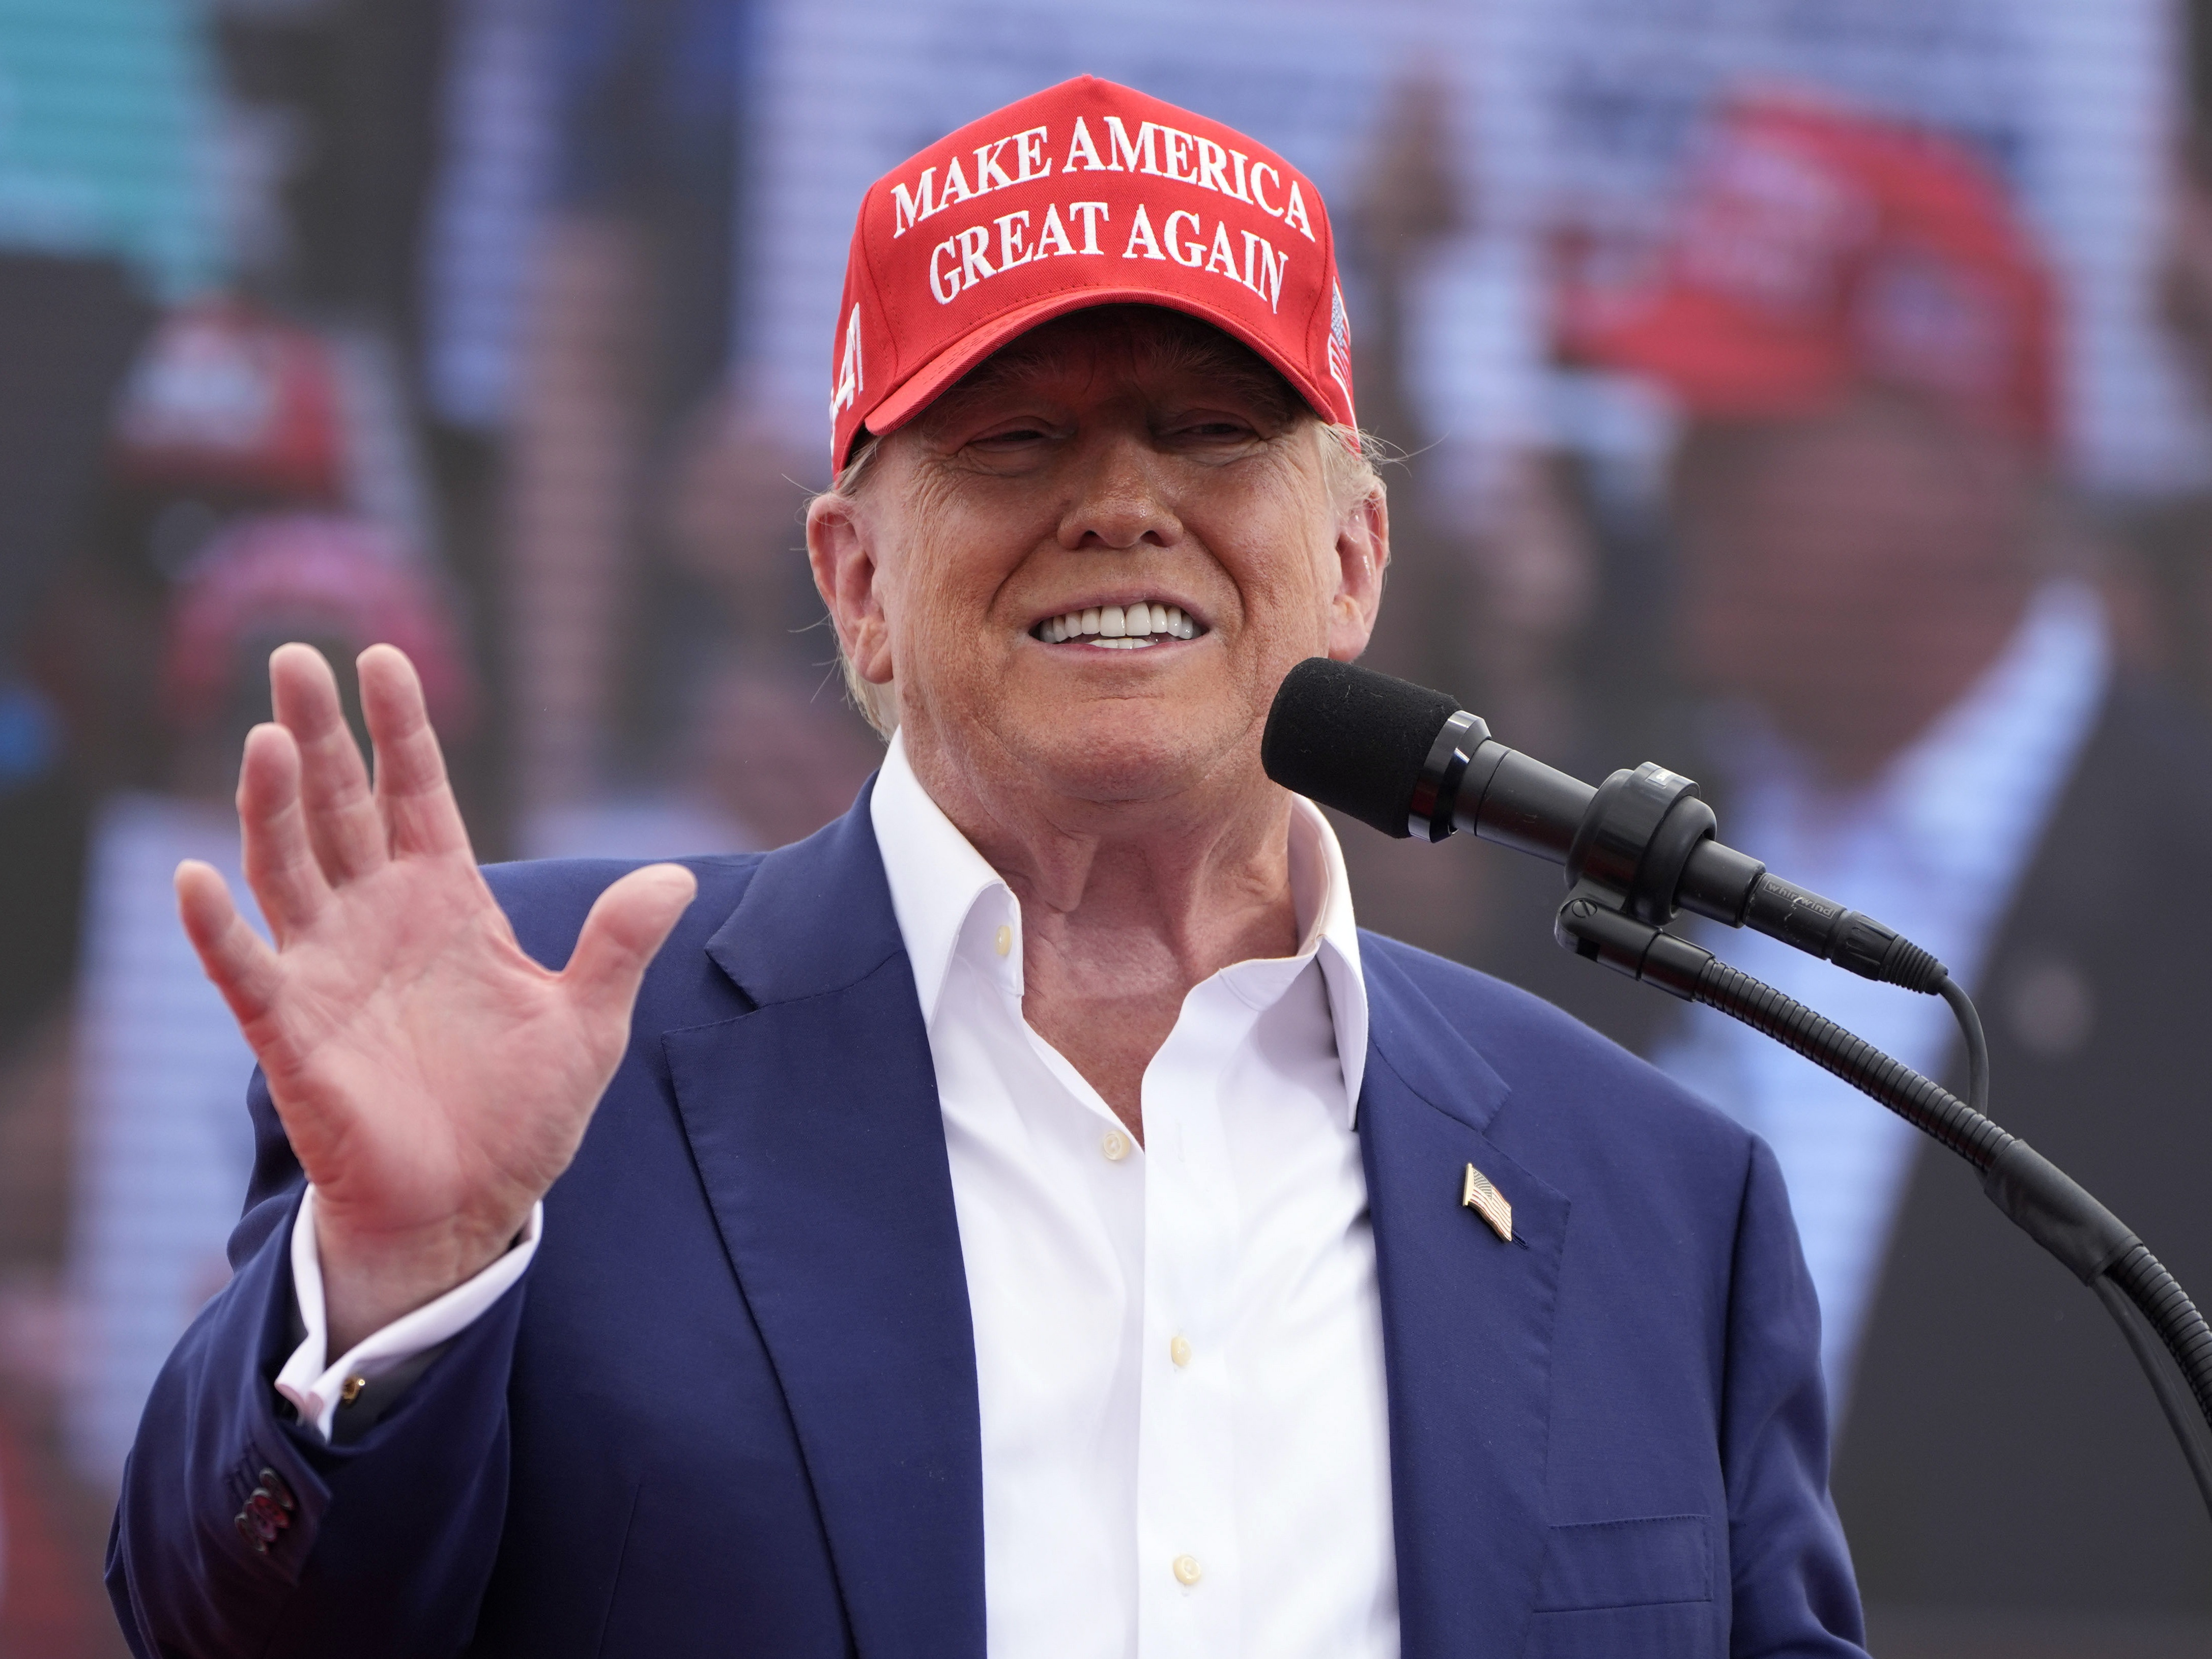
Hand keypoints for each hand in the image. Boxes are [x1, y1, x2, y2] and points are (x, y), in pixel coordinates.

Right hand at [177, 644, 695, 1353]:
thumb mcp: (589, 1023)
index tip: (384, 655)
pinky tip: (198, 879)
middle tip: (296, 656)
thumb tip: (674, 877)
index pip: (416, 792)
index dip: (400, 728)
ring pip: (287, 868)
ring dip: (270, 805)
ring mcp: (328, 970)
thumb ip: (620, 946)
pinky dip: (218, 929)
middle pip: (339, 807)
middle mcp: (377, 919)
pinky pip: (246, 970)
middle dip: (318, 735)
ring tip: (265, 738)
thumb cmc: (522, 1113)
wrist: (472, 1206)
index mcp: (446, 902)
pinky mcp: (293, 1033)